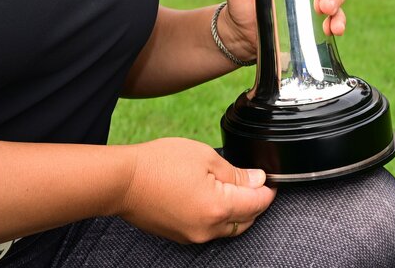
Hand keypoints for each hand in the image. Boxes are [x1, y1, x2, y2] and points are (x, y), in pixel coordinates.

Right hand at [118, 138, 274, 242]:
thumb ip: (235, 172)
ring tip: (233, 189)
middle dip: (254, 203)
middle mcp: (208, 229)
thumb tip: (257, 180)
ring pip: (228, 228)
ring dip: (237, 212)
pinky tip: (212, 199)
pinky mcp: (181, 236)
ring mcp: (193, 236)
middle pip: (245, 220)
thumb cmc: (159, 164)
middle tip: (255, 183)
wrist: (124, 182)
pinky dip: (218, 217)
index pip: (256, 204)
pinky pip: (209, 230)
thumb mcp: (204, 157)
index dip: (267, 191)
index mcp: (218, 207)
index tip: (270, 181)